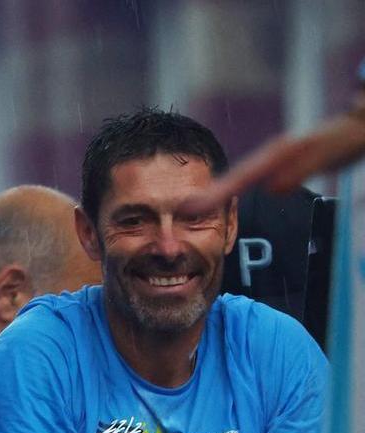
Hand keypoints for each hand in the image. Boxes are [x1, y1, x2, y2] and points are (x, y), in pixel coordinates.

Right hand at [178, 107, 364, 216]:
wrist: (358, 125)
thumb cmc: (346, 138)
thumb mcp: (326, 153)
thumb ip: (301, 169)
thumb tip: (273, 187)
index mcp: (277, 154)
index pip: (241, 178)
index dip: (215, 193)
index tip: (191, 206)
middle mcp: (271, 156)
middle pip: (234, 178)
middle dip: (208, 194)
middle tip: (182, 210)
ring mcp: (275, 161)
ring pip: (240, 178)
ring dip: (218, 193)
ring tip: (193, 208)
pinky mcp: (280, 167)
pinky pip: (251, 181)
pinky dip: (235, 190)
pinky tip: (228, 198)